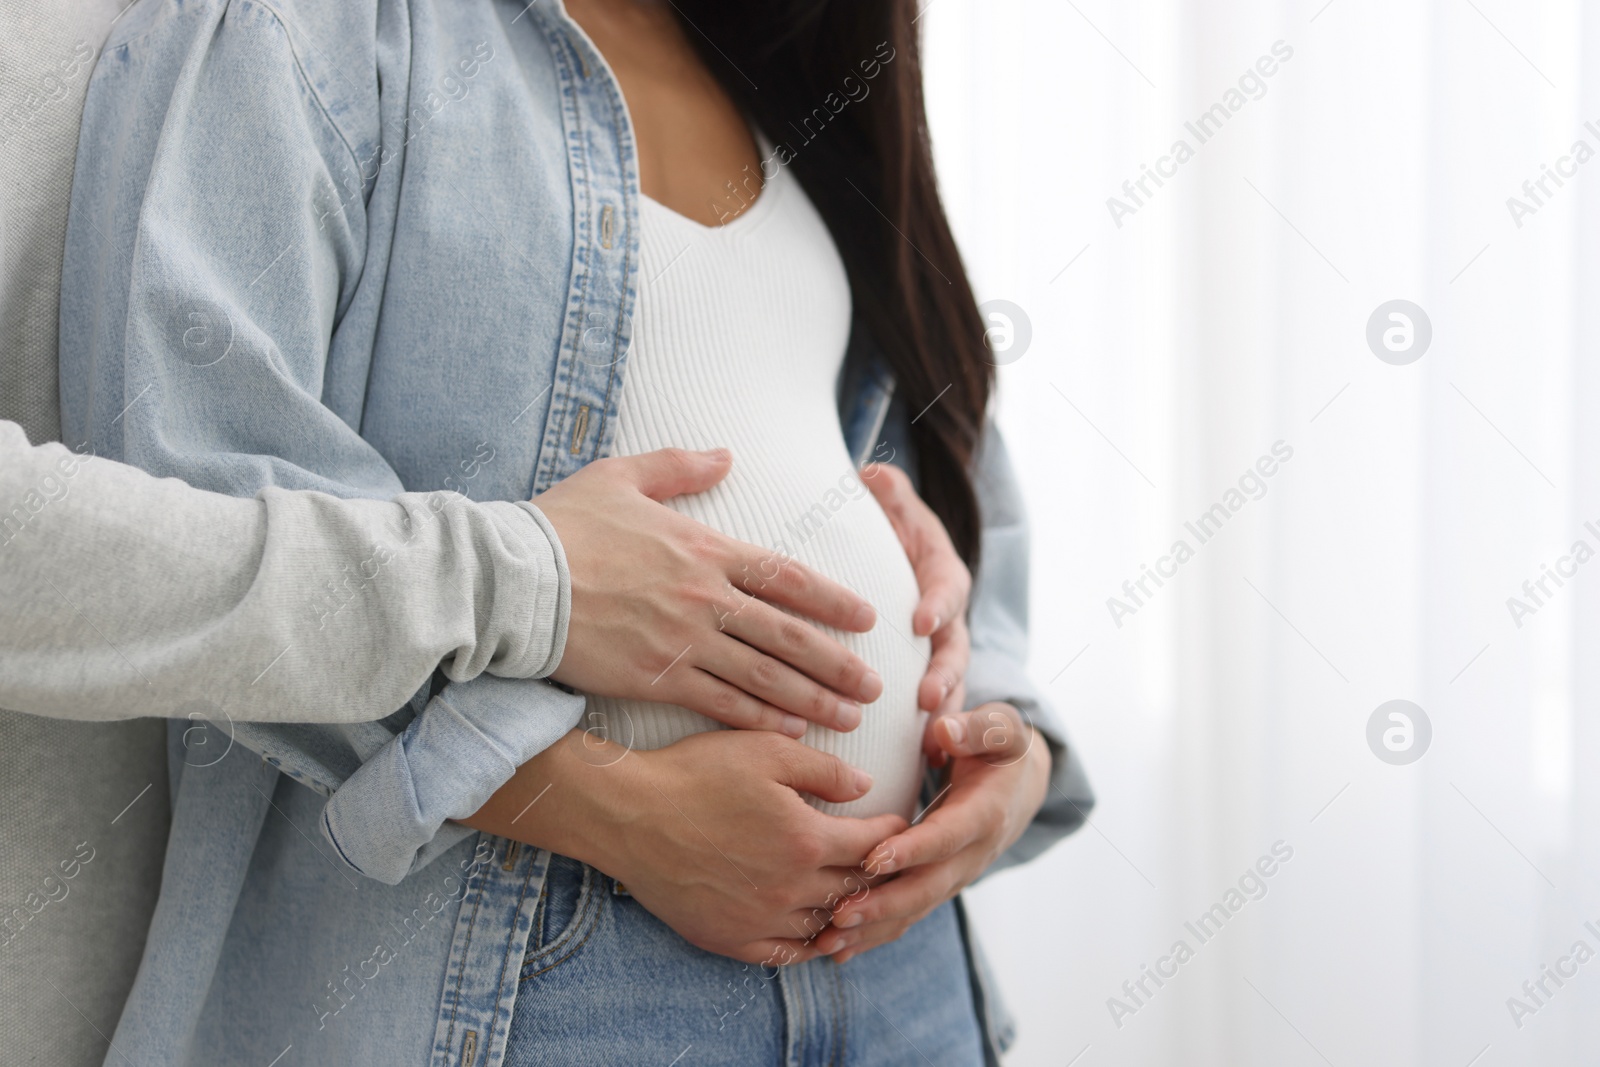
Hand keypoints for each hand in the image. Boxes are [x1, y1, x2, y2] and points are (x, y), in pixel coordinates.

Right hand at [463, 728, 906, 965]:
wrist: (629, 814)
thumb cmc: (695, 773)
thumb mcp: (765, 751)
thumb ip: (824, 770)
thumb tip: (868, 787)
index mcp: (805, 840)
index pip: (874, 845)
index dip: (894, 832)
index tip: (900, 821)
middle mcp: (789, 889)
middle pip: (855, 889)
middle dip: (877, 872)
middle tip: (888, 860)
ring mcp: (758, 919)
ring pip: (824, 926)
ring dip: (846, 911)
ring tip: (856, 894)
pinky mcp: (729, 938)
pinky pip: (784, 954)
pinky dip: (808, 944)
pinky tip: (815, 931)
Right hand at [536, 448, 882, 736]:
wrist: (512, 581)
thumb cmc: (561, 527)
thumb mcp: (621, 477)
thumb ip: (679, 467)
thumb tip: (725, 455)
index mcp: (705, 549)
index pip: (786, 576)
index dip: (832, 600)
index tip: (868, 618)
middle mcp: (706, 598)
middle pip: (790, 636)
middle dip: (839, 663)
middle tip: (876, 685)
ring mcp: (684, 642)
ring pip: (765, 678)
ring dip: (813, 700)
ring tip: (851, 719)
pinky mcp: (655, 678)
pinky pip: (722, 705)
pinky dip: (760, 721)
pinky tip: (790, 736)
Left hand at [815, 703, 1050, 962]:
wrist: (1019, 786)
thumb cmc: (999, 748)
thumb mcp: (998, 728)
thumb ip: (974, 728)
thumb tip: (943, 729)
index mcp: (985, 813)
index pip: (947, 837)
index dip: (913, 850)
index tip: (873, 858)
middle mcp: (972, 854)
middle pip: (928, 887)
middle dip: (884, 904)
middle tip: (840, 914)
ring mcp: (956, 876)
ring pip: (915, 911)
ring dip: (872, 929)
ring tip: (827, 941)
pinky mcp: (939, 886)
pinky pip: (908, 916)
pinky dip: (874, 935)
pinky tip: (838, 950)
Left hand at [862, 462, 970, 763]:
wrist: (906, 574)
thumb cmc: (896, 541)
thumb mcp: (899, 514)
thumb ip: (891, 496)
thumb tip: (874, 474)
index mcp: (944, 579)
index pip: (947, 590)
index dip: (937, 605)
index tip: (921, 620)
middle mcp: (951, 624)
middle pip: (956, 652)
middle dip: (945, 676)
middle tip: (929, 698)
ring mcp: (945, 660)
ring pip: (953, 692)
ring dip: (944, 718)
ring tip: (930, 745)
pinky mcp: (931, 688)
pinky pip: (935, 717)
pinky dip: (930, 742)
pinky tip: (914, 768)